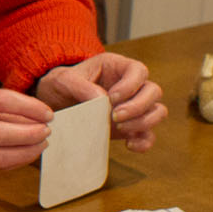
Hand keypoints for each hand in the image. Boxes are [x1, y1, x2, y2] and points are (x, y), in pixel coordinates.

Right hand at [0, 86, 52, 178]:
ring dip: (26, 152)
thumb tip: (41, 118)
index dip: (29, 107)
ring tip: (41, 144)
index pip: (1, 101)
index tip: (48, 113)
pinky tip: (28, 153)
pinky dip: (17, 161)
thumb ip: (8, 106)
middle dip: (28, 134)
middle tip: (46, 131)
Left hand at [34, 52, 166, 152]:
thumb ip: (79, 85)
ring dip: (144, 122)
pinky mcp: (131, 126)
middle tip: (115, 116)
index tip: (112, 97)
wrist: (54, 103)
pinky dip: (144, 141)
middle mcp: (131, 86)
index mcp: (117, 67)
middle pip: (154, 91)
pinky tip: (129, 144)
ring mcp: (133, 107)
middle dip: (139, 106)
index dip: (131, 84)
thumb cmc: (61, 85)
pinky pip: (149, 134)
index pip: (139, 70)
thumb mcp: (62, 79)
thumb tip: (101, 98)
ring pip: (158, 111)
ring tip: (119, 127)